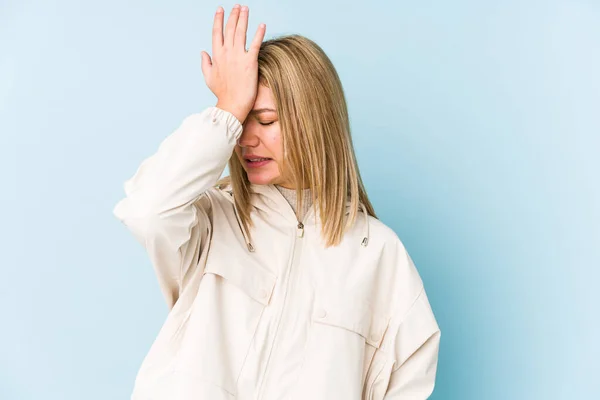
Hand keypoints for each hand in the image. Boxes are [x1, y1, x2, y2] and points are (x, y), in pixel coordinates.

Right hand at [201, 5, 265, 123]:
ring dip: (243, 19)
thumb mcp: (209, 78)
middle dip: (233, 15)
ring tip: (246, 9)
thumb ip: (205, 63)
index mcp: (217, 56)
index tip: (220, 9)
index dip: (219, 20)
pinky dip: (258, 33)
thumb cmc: (222, 94)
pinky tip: (262, 25)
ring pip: (240, 32)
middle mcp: (226, 53)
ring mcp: (238, 57)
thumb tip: (202, 52)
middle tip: (237, 6)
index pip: (216, 33)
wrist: (232, 105)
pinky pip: (255, 44)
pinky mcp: (250, 62)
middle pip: (229, 29)